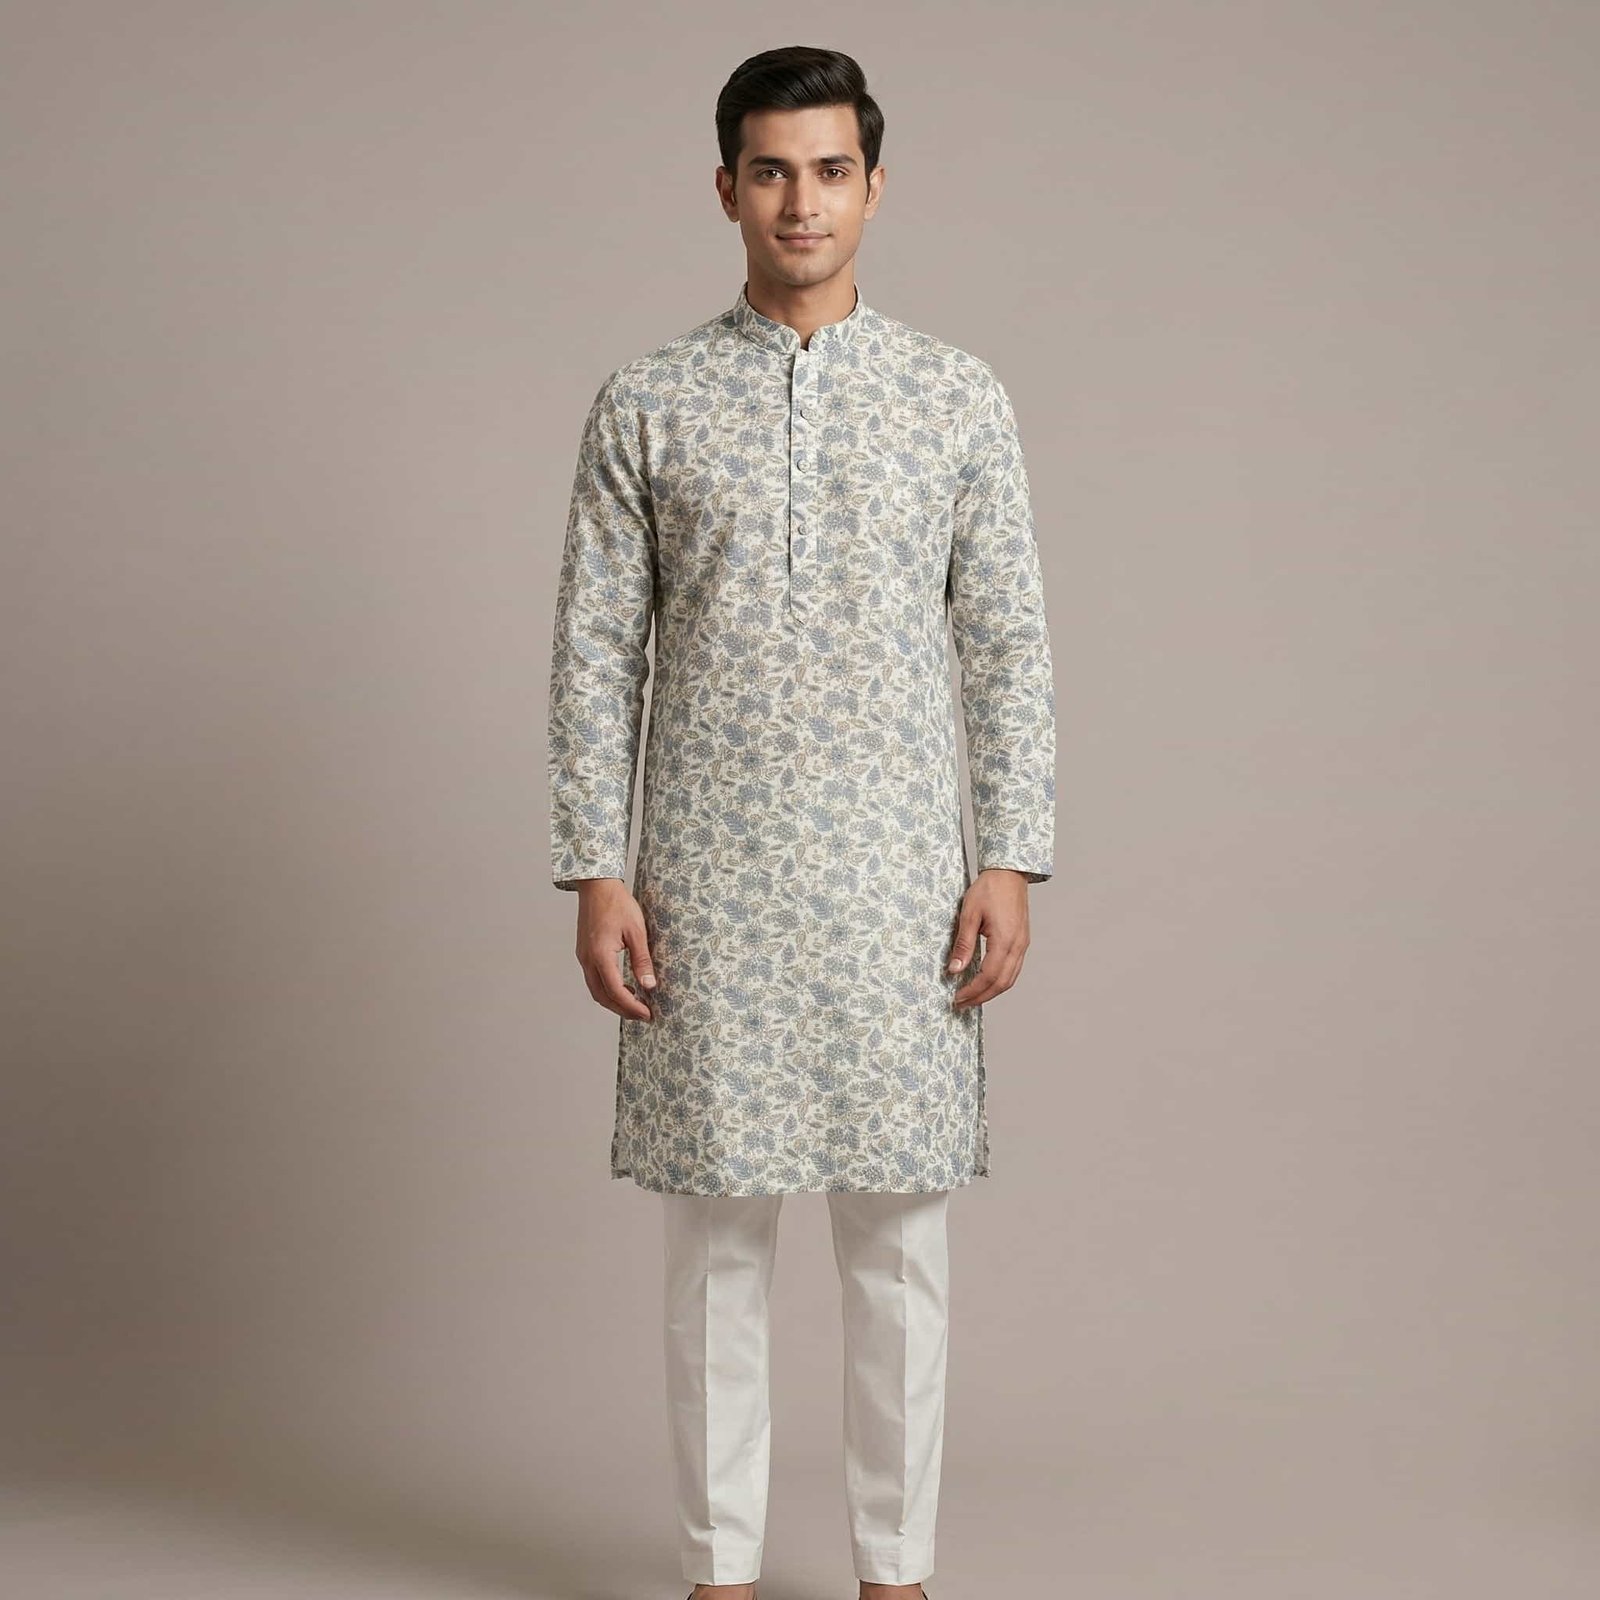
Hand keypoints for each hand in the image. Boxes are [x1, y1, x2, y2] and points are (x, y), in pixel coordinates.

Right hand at [573, 878, 656, 1019]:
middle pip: (602, 996)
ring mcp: (583, 956)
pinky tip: (623, 985)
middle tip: (642, 1015)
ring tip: (635, 1004)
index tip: (647, 1014)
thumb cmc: (617, 904)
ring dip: (614, 1000)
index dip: (632, 1006)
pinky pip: (593, 978)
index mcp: (600, 955)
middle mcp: (587, 959)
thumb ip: (642, 960)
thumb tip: (649, 985)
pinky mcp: (584, 952)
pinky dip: (608, 988)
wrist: (597, 886)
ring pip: (596, 989)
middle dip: (622, 1010)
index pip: (616, 991)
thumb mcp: (636, 931)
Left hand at [947, 868, 1031, 1008]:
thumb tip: (954, 969)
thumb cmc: (989, 889)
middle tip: (962, 1003)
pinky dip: (999, 980)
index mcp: (1005, 940)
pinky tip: (986, 981)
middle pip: (1002, 983)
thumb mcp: (969, 914)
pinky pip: (1013, 969)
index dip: (972, 991)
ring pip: (1010, 979)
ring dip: (991, 991)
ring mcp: (1022, 945)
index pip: (988, 976)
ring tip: (972, 996)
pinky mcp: (1022, 941)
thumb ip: (963, 944)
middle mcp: (1018, 946)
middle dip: (981, 997)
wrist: (1009, 873)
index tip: (957, 998)